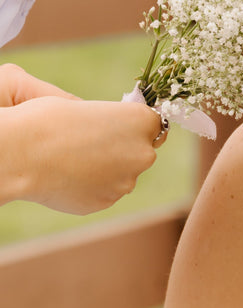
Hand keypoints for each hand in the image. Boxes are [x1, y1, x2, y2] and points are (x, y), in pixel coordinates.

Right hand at [0, 63, 162, 211]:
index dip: (136, 126)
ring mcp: (125, 181)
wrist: (21, 153)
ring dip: (107, 169)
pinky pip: (104, 191)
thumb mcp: (88, 107)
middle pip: (142, 152)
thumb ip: (113, 121)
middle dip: (124, 149)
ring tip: (74, 159)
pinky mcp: (106, 201)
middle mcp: (142, 153)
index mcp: (142, 121)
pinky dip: (92, 185)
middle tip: (92, 143)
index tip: (120, 127)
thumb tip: (118, 131)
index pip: (155, 124)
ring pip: (123, 174)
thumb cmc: (49, 120)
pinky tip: (68, 175)